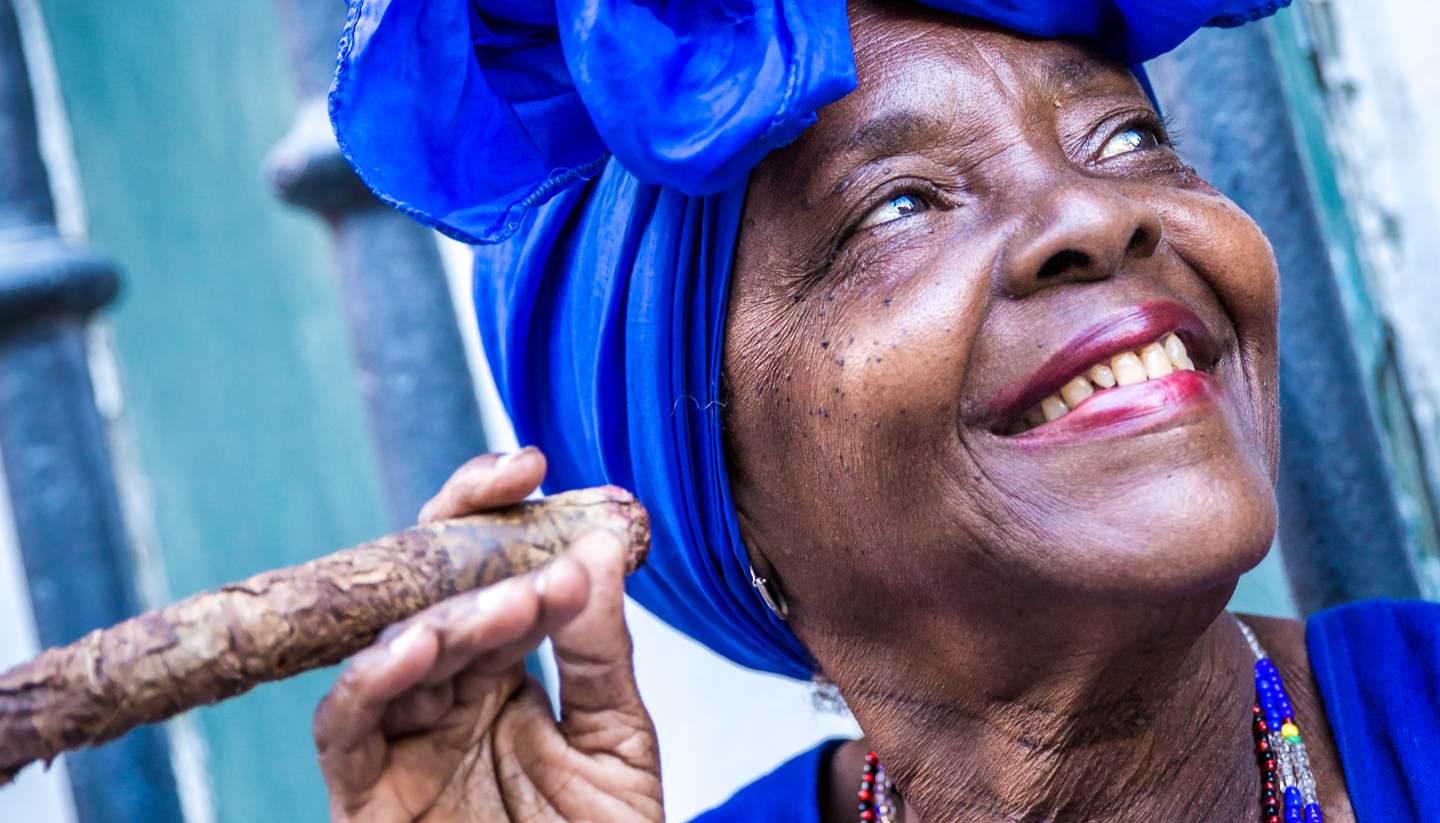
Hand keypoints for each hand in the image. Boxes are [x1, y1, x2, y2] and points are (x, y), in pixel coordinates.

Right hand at [313, 449, 663, 821]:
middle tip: (515, 500)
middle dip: (470, 541)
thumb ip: (601, 652)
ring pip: (394, 647)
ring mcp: (405, 741)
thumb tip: (597, 547)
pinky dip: (371, 680)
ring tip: (509, 604)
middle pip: (432, 592)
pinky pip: (345, 725)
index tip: (535, 464)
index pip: (490, 574)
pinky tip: (418, 648)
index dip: (501, 515)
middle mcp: (448, 696)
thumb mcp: (619, 745)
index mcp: (506, 675)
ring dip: (446, 613)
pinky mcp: (364, 794)